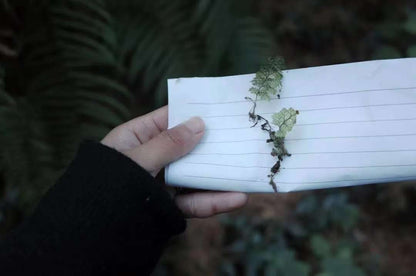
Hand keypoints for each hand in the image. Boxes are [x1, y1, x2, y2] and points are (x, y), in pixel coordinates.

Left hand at [101, 105, 247, 217]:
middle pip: (187, 148)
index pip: (168, 119)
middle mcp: (152, 159)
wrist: (89, 232)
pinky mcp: (168, 207)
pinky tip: (236, 198)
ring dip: (220, 175)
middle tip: (240, 137)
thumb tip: (199, 124)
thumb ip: (168, 144)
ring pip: (194, 176)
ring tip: (246, 171)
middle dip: (211, 144)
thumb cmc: (105, 186)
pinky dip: (214, 201)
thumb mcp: (136, 160)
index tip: (217, 109)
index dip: (191, 113)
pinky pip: (193, 202)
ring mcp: (161, 184)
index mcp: (136, 138)